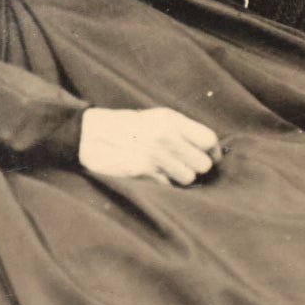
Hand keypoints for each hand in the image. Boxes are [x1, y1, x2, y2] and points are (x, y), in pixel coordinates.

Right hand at [79, 106, 221, 185]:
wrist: (91, 134)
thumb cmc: (126, 126)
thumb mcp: (156, 118)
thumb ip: (181, 130)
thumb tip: (208, 149)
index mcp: (171, 120)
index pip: (209, 140)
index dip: (213, 153)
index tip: (210, 158)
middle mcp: (166, 137)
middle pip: (204, 164)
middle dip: (197, 168)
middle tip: (184, 166)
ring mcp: (156, 157)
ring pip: (188, 179)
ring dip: (180, 178)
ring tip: (165, 171)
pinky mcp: (144, 173)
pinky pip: (168, 187)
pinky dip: (163, 185)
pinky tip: (152, 176)